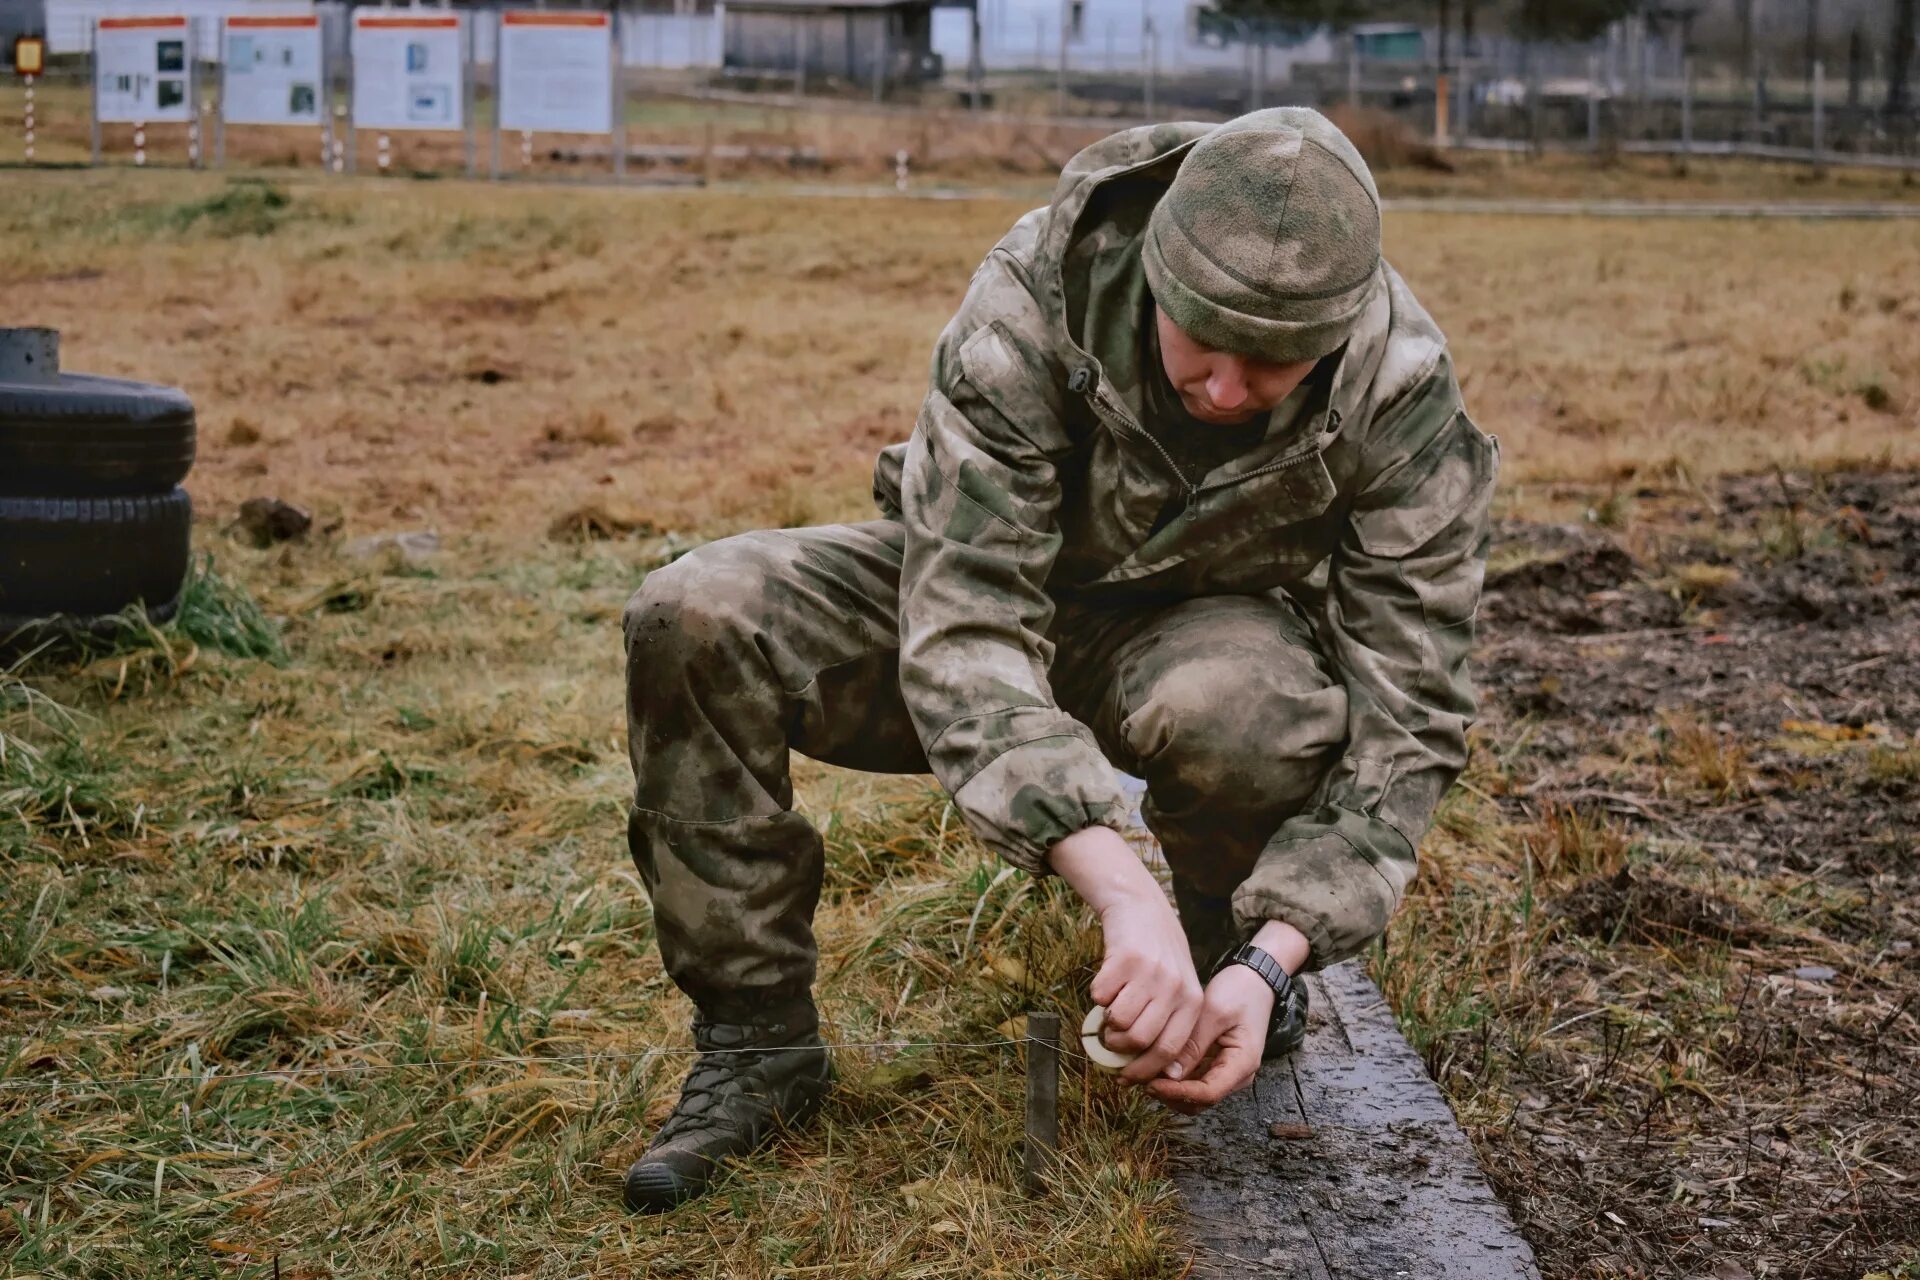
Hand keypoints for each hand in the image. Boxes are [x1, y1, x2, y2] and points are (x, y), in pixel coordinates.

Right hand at [1047, 825, 1204, 1085]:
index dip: (1146, 1070)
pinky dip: (1097, 996)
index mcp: (1192, 1001)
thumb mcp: (1177, 987)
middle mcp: (1174, 988)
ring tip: (1108, 1012)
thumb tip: (1151, 1070)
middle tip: (1110, 1041)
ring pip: (1119, 1021)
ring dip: (1106, 1023)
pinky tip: (1106, 983)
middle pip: (1141, 1040)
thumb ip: (1169, 1023)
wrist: (1141, 907)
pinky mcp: (1124, 958)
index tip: (1128, 1078)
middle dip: (1119, 1048)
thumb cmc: (1158, 956)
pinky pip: (1101, 996)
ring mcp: (1150, 973)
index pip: (1170, 1051)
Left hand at [1147, 963, 1273, 1113]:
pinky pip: (1193, 1080)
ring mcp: (1225, 1072)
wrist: (1254, 981)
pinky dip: (1173, 1078)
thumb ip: (1193, 1043)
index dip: (1177, 1093)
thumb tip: (1170, 1074)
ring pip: (1194, 1094)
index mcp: (1242, 1064)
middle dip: (1169, 1094)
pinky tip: (1152, 1063)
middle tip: (1138, 1077)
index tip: (1150, 1083)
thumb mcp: (1214, 1012)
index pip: (1208, 1093)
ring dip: (1168, 1088)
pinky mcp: (1215, 1065)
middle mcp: (1236, 1075)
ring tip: (1141, 1071)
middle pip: (1199, 1100)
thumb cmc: (1239, 992)